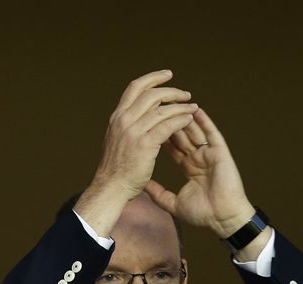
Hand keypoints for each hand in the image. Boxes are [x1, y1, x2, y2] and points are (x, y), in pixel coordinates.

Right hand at [75, 70, 197, 234]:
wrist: (110, 188)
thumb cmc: (115, 169)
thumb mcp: (116, 139)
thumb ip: (126, 125)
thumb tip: (139, 114)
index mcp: (117, 117)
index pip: (135, 88)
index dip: (153, 78)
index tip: (168, 75)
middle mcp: (124, 120)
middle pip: (151, 94)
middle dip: (172, 91)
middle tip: (186, 94)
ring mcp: (133, 131)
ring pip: (162, 109)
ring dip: (180, 106)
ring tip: (192, 107)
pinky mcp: (145, 144)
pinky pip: (168, 125)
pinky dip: (180, 120)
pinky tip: (189, 119)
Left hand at [145, 108, 257, 238]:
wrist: (223, 219)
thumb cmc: (202, 214)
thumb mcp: (173, 203)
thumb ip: (158, 193)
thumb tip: (141, 186)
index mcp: (189, 167)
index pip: (172, 146)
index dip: (160, 135)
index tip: (147, 124)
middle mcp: (198, 157)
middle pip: (181, 135)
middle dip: (170, 122)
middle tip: (158, 107)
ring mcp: (210, 154)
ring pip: (194, 131)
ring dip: (184, 117)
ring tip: (173, 103)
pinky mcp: (220, 153)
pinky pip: (211, 134)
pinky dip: (204, 122)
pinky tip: (195, 110)